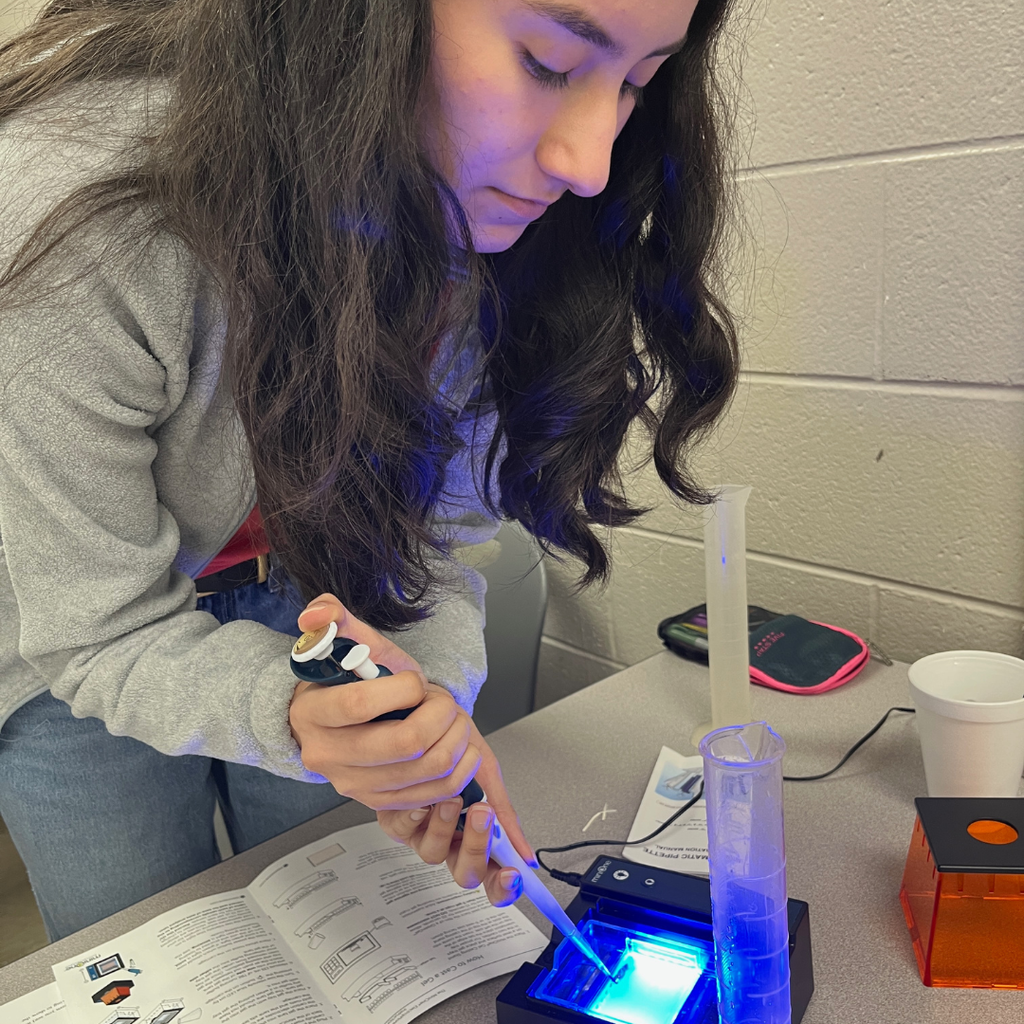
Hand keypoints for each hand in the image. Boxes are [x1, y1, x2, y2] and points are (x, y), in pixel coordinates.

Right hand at [288, 594, 480, 808]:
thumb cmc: (348, 681)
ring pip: (426, 768)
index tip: (416, 679)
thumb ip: (333, 620)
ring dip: (456, 738)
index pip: (359, 704)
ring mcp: (355, 785)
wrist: (336, 724)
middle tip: (444, 699)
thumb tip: (318, 613)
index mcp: (313, 713)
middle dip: (440, 714)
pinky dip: (460, 767)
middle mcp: (329, 756)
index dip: (402, 688)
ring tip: (453, 719)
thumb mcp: (344, 644)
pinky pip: (435, 792)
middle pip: (403, 744)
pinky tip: (459, 745)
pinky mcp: (380, 802)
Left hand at [377, 723, 538, 907]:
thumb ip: (506, 812)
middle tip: (483, 816)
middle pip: (465, 872)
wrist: (425, 713)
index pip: (493, 875)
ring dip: (446, 824)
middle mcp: (448, 840)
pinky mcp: (394, 822)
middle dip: (476, 846)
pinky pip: (404, 831)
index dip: (503, 884)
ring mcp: (421, 834)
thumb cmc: (456, 743)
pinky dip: (415, 815)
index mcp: (475, 835)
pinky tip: (421, 800)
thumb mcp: (487, 773)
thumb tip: (525, 851)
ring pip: (434, 854)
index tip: (515, 874)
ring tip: (452, 797)